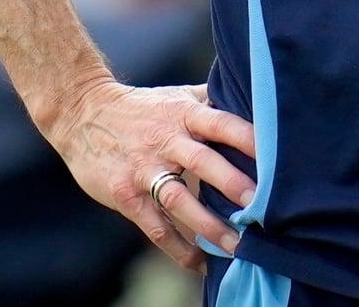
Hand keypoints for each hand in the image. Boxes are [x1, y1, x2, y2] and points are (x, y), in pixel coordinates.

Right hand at [46, 80, 257, 272]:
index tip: (277, 157)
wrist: (82, 113)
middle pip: (203, 162)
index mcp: (183, 114)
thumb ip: (213, 100)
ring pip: (179, 200)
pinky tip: (199, 262)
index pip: (221, 124)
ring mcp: (144, 169)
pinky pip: (155, 226)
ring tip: (238, 245)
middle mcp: (166, 140)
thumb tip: (256, 98)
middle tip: (260, 206)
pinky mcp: (126, 195)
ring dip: (209, 225)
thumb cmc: (142, 106)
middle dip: (232, 184)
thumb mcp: (177, 96)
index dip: (248, 139)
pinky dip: (178, 247)